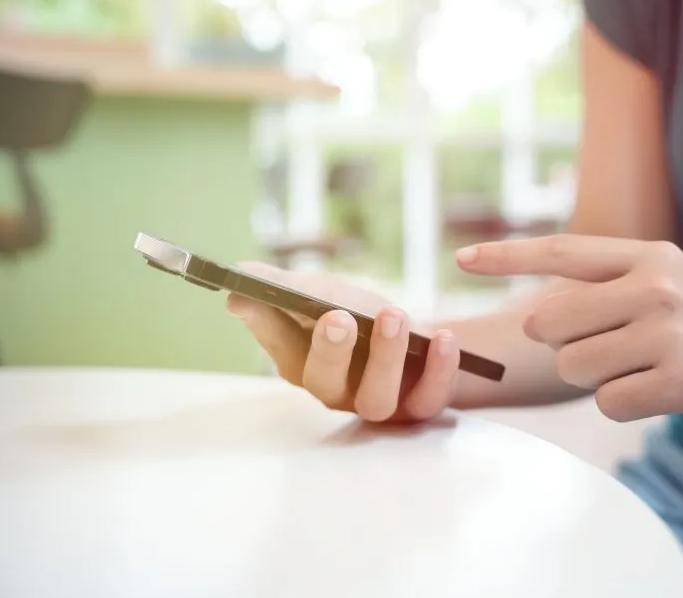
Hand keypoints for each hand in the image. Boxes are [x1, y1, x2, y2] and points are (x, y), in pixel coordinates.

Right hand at [226, 263, 460, 422]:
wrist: (409, 339)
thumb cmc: (353, 314)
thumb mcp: (318, 292)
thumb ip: (280, 286)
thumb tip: (239, 276)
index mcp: (301, 362)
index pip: (276, 344)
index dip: (264, 324)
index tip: (250, 297)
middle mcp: (335, 391)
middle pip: (324, 384)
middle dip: (330, 352)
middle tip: (339, 318)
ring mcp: (377, 403)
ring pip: (376, 399)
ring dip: (384, 358)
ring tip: (393, 315)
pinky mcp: (418, 406)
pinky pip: (428, 399)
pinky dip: (438, 371)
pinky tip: (443, 339)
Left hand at [457, 236, 682, 437]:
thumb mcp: (672, 287)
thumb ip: (610, 291)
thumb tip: (536, 317)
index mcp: (648, 257)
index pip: (562, 250)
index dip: (507, 256)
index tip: (461, 258)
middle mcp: (655, 284)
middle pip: (549, 323)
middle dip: (566, 348)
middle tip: (615, 353)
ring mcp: (670, 330)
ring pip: (574, 367)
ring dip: (600, 381)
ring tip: (648, 372)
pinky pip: (609, 402)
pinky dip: (625, 406)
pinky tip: (665, 395)